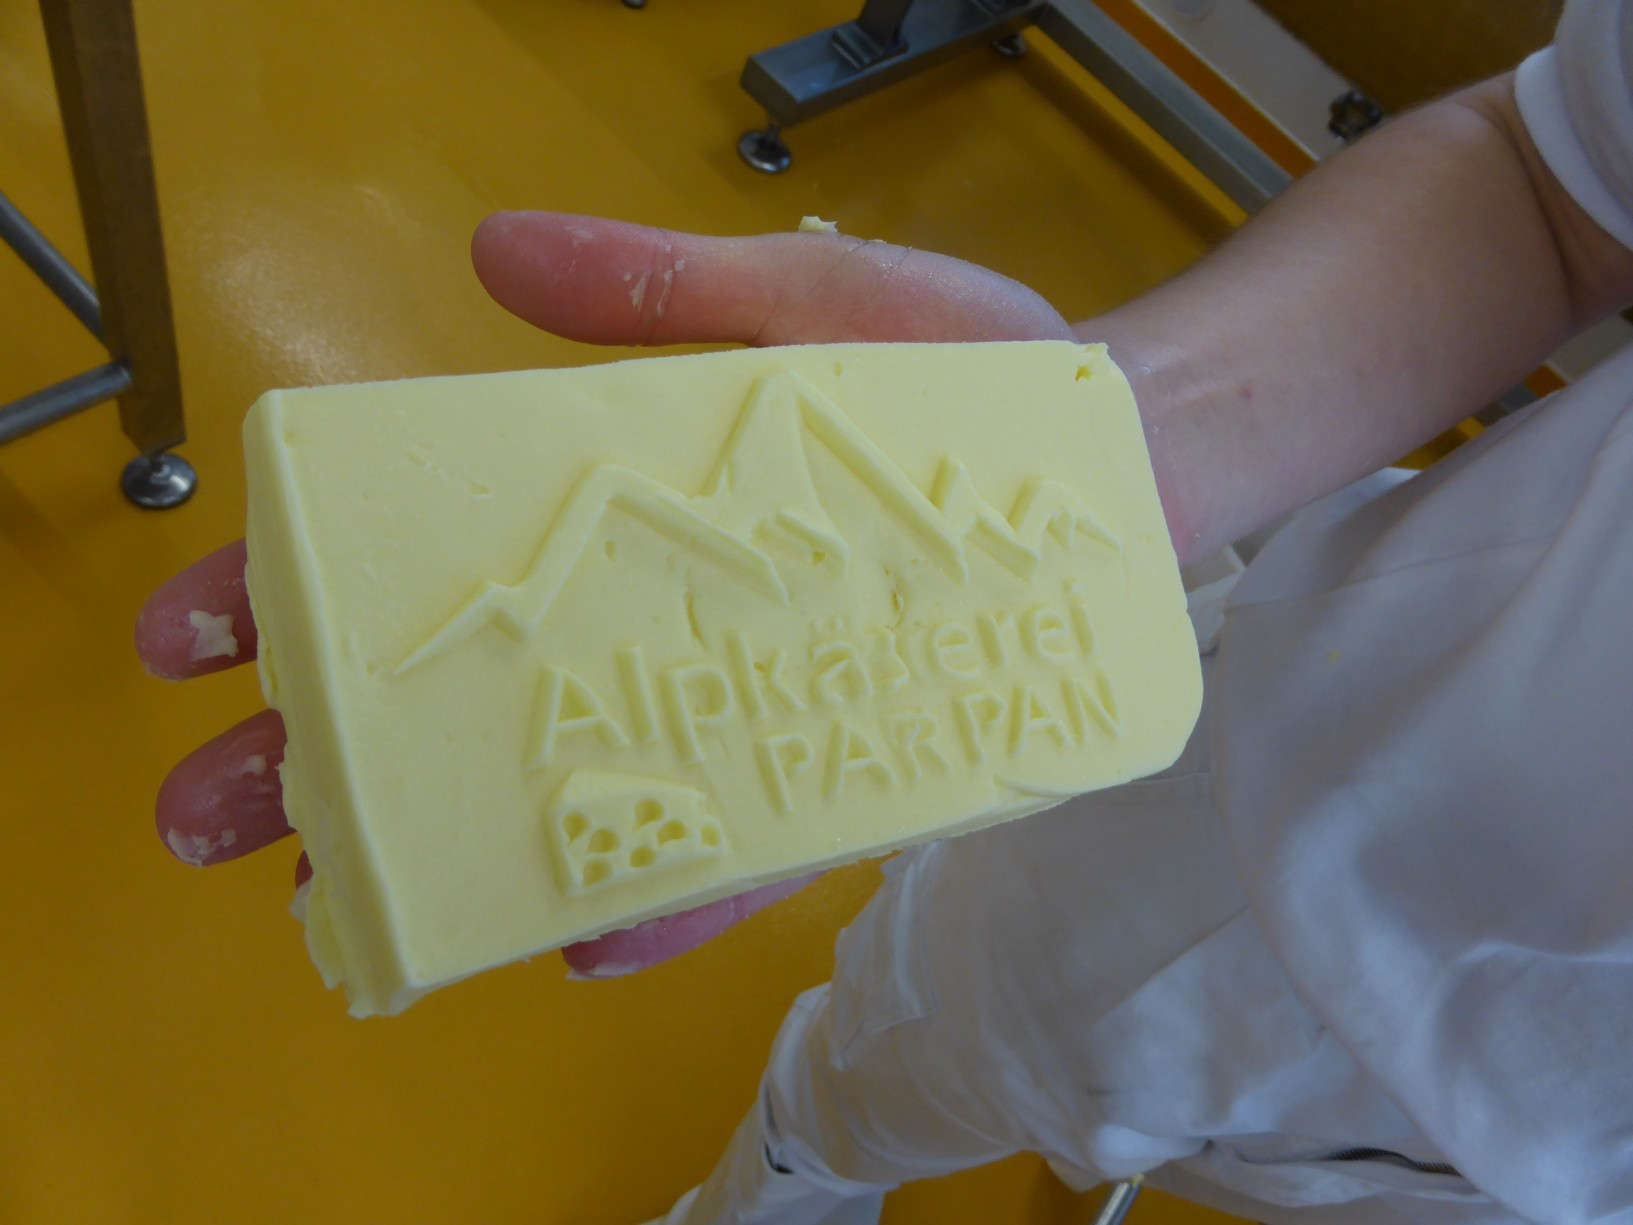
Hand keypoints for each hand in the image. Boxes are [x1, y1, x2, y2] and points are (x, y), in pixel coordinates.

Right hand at [136, 211, 1073, 975]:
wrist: (1125, 462)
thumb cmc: (961, 381)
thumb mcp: (802, 309)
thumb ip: (661, 292)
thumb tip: (492, 252)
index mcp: (634, 518)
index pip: (440, 560)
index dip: (310, 591)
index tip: (200, 622)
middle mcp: (673, 627)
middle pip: (479, 699)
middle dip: (336, 754)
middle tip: (214, 806)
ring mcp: (755, 707)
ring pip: (584, 790)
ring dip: (462, 846)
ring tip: (339, 892)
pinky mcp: (852, 771)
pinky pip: (749, 851)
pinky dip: (669, 894)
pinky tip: (578, 936)